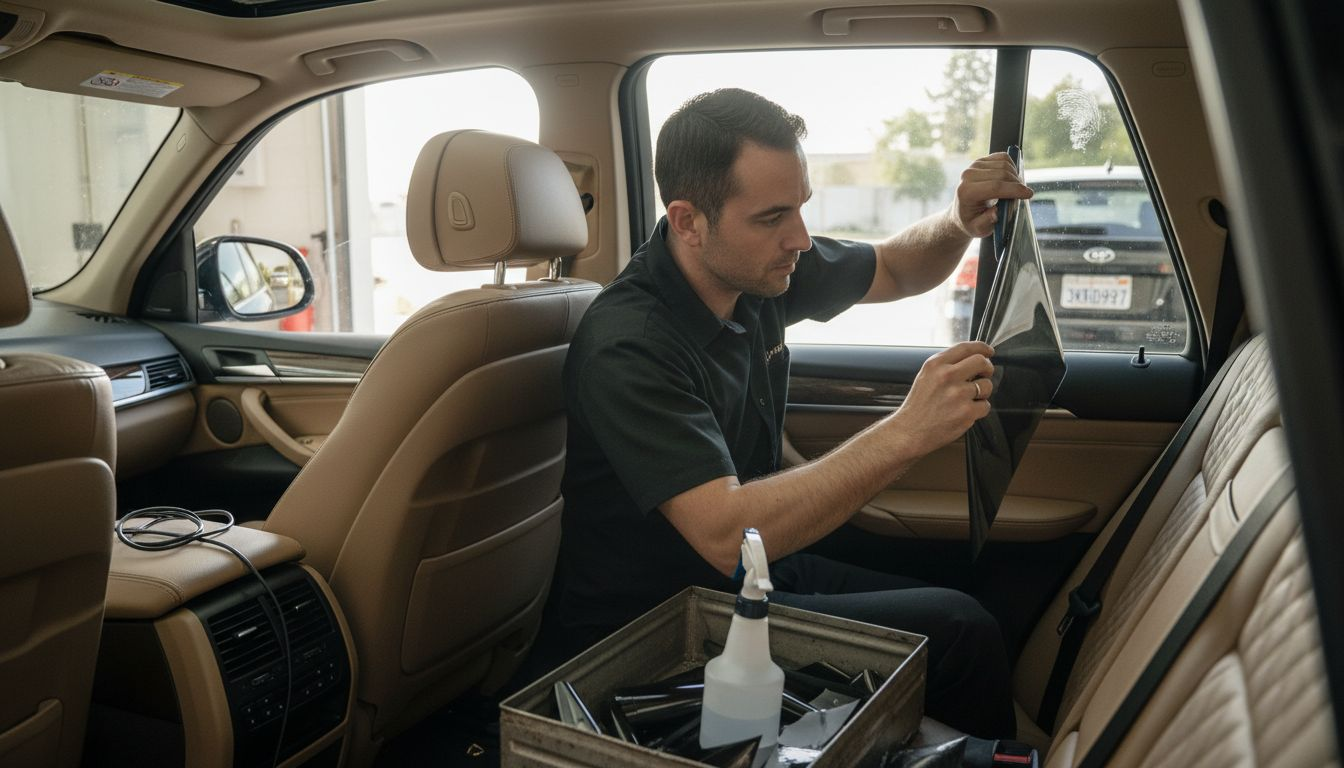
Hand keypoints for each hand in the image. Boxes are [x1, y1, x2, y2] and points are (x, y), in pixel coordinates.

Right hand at [889, 341, 995, 456]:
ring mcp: (958, 394)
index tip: (988, 352)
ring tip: (968, 399)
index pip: (966, 348)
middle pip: (981, 362)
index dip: (982, 348)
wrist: (910, 431)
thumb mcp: (925, 377)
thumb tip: (970, 359)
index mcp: (936, 365)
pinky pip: (985, 405)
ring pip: (987, 385)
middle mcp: (947, 376)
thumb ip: (946, 365)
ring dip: (982, 392)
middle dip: (987, 368)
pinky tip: (965, 412)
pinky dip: (979, 410)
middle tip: (985, 374)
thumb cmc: (918, 406)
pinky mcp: (967, 412)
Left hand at [950, 153, 1032, 238]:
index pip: (995, 187)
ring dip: (1015, 176)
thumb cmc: (972, 222)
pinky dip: (1011, 167)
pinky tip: (1011, 179)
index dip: (1015, 190)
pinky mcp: (981, 161)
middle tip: (1023, 195)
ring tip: (1016, 189)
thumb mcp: (978, 229)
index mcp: (967, 192)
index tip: (1029, 195)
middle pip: (1002, 174)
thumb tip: (996, 212)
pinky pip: (1003, 158)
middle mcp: (968, 176)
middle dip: (1017, 185)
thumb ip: (987, 221)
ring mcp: (974, 166)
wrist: (961, 213)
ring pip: (1004, 164)